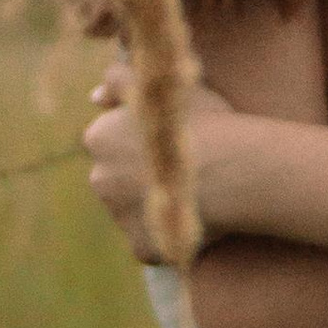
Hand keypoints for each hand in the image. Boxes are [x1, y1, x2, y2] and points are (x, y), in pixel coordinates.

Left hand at [83, 61, 233, 262]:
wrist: (234, 170)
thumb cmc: (205, 123)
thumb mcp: (165, 88)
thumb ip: (121, 81)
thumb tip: (93, 98)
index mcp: (99, 137)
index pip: (111, 141)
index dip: (141, 142)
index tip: (171, 142)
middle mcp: (99, 179)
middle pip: (118, 178)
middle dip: (141, 177)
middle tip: (183, 169)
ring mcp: (119, 217)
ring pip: (135, 211)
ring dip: (156, 205)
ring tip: (194, 196)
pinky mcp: (141, 246)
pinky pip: (152, 242)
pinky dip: (168, 235)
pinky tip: (195, 221)